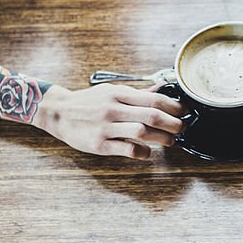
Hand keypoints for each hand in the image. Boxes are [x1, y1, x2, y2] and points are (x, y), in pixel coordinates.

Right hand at [33, 83, 186, 159]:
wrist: (58, 112)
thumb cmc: (88, 102)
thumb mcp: (111, 91)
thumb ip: (136, 94)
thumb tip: (161, 89)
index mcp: (118, 94)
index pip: (153, 99)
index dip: (173, 106)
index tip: (184, 112)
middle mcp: (113, 109)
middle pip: (152, 115)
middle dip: (173, 123)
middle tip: (182, 128)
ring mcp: (106, 127)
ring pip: (142, 132)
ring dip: (162, 138)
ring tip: (170, 141)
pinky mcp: (99, 144)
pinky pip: (126, 149)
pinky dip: (142, 152)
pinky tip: (147, 153)